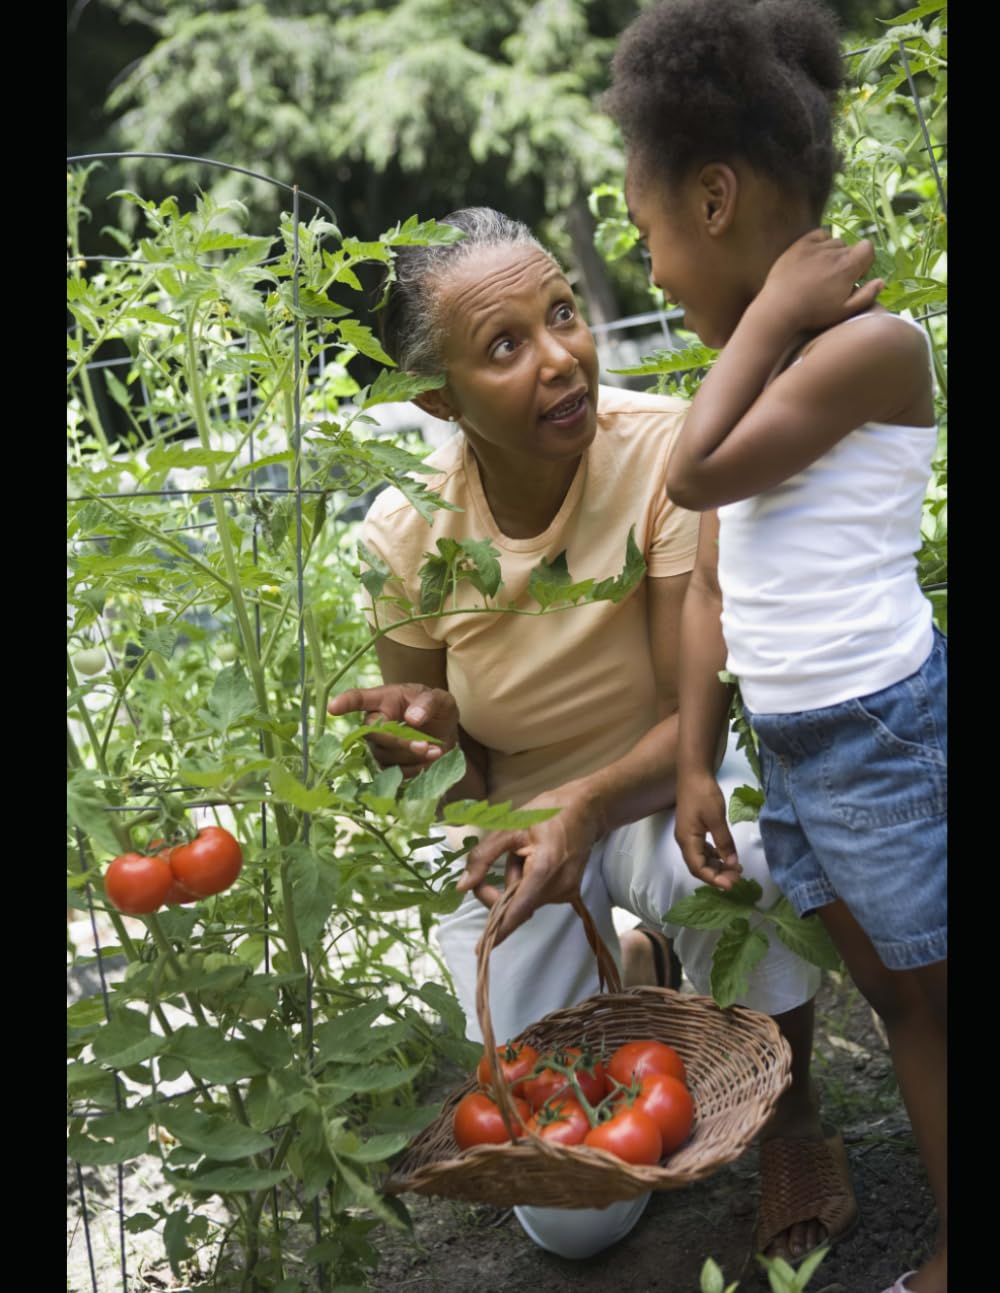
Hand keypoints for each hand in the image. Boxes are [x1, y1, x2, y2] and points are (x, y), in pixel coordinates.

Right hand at [327, 683, 458, 775]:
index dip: (345, 703)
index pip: (358, 699)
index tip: (334, 707)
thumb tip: (412, 718)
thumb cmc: (437, 708)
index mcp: (383, 699)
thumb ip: (427, 704)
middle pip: (374, 735)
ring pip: (385, 756)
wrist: (445, 731)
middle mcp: (374, 723)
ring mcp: (378, 746)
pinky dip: (415, 768)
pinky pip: (394, 771)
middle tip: (425, 745)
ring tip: (435, 750)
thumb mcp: (439, 699)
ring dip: (411, 756)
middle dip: (400, 742)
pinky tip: (430, 759)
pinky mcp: (387, 765)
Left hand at [456, 783, 603, 945]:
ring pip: (526, 902)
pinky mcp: (570, 892)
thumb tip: (462, 886)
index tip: (482, 951)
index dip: (498, 930)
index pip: (517, 909)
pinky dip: (528, 885)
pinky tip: (535, 860)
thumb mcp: (508, 828)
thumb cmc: (545, 813)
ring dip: (516, 883)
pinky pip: (538, 897)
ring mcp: (567, 891)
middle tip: (499, 863)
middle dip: (501, 890)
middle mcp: (559, 886)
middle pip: (517, 906)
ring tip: (526, 853)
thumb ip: (483, 858)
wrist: (585, 809)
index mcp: (544, 868)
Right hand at [674, 770, 742, 889]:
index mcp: (687, 840)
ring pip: (701, 858)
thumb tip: (732, 863)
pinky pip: (702, 849)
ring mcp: (688, 835)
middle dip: (717, 874)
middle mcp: (685, 841)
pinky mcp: (693, 829)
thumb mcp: (716, 819)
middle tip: (737, 876)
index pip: (698, 868)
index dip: (714, 879)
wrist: (694, 773)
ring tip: (735, 867)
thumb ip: (724, 842)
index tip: (731, 884)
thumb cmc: (703, 794)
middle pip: (699, 866)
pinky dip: (714, 855)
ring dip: (717, 866)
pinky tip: (726, 855)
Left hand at [758, 229, 883, 334]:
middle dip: (847, 261)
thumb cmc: (813, 314)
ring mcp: (816, 247)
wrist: (779, 309)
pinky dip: (820, 243)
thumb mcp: (844, 311)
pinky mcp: (800, 245)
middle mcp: (834, 252)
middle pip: (850, 247)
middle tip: (834, 281)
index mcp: (848, 266)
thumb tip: (881, 282)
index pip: (868, 248)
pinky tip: (815, 259)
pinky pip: (819, 235)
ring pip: (834, 242)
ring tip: (822, 273)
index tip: (855, 276)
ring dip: (833, 254)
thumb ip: (866, 296)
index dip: (864, 261)